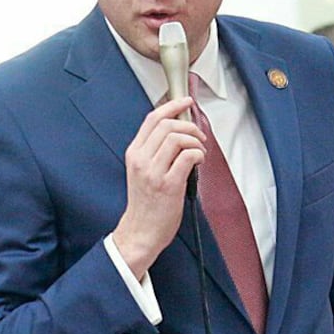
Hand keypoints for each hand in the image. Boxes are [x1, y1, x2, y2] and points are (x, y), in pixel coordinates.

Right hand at [110, 97, 204, 278]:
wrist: (140, 232)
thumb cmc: (146, 204)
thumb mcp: (142, 171)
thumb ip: (155, 151)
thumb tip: (178, 131)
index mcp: (134, 153)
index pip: (152, 119)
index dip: (172, 105)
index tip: (186, 101)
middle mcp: (141, 159)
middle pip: (167, 124)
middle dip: (189, 125)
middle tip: (199, 136)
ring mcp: (154, 172)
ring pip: (178, 138)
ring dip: (196, 141)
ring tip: (199, 152)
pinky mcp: (168, 184)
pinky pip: (188, 156)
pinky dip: (198, 154)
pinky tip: (199, 162)